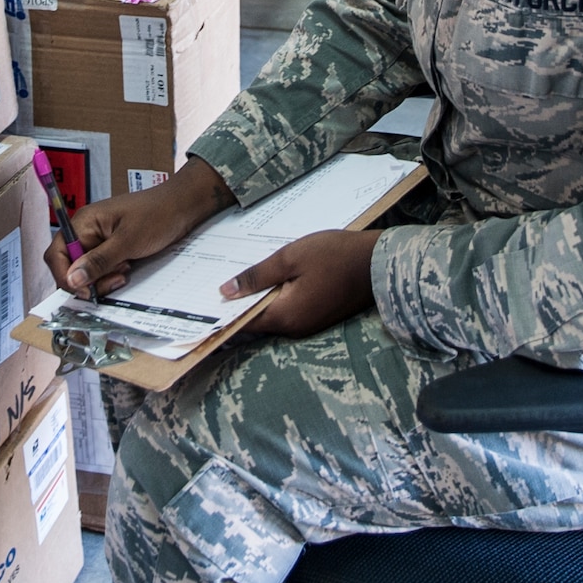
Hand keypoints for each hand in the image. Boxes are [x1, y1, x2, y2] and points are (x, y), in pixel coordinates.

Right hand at [45, 156, 235, 297]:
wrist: (183, 207)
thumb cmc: (157, 215)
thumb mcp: (128, 240)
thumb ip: (98, 261)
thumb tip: (72, 279)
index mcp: (83, 223)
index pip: (56, 255)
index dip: (65, 276)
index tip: (85, 291)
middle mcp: (86, 232)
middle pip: (70, 267)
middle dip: (88, 280)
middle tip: (114, 280)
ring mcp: (99, 242)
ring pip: (87, 272)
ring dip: (102, 279)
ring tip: (124, 272)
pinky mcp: (112, 250)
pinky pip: (102, 270)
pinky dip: (111, 275)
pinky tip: (127, 271)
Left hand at [223, 229, 381, 337]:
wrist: (378, 262)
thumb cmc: (335, 255)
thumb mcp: (290, 258)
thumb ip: (256, 276)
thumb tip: (226, 292)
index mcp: (285, 316)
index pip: (244, 322)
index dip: (224, 313)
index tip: (205, 303)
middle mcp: (296, 328)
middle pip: (258, 320)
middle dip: (240, 304)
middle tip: (219, 284)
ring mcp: (310, 325)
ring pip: (274, 316)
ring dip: (260, 300)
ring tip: (243, 278)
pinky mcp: (320, 317)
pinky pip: (290, 312)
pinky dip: (277, 299)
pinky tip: (272, 280)